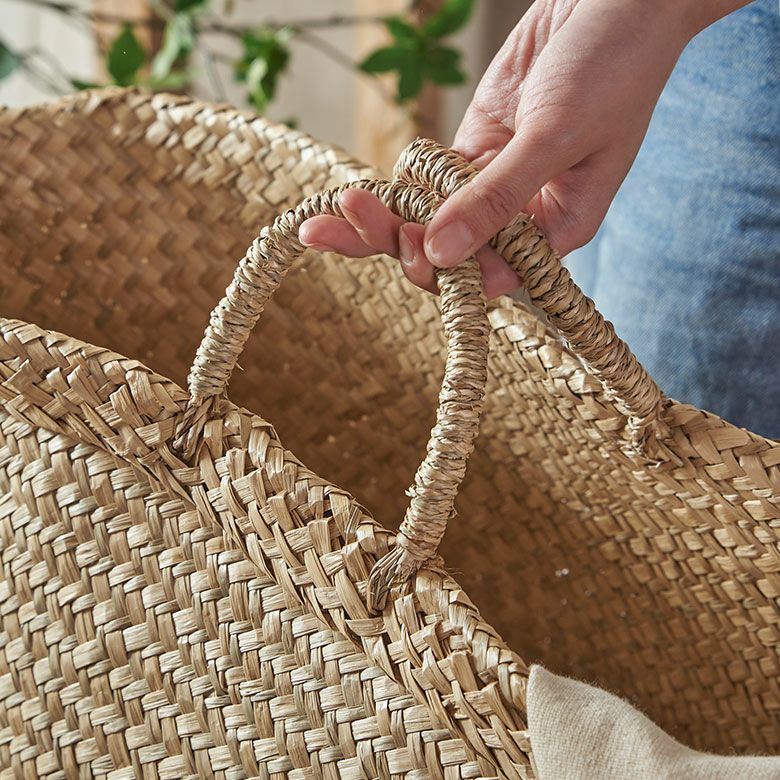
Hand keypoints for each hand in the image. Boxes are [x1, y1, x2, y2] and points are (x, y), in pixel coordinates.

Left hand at [299, 0, 738, 297]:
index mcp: (553, 231)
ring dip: (378, 224)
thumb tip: (441, 254)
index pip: (490, 276)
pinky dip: (389, 191)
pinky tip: (350, 196)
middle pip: (447, 254)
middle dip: (397, 245)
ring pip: (426, 223)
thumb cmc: (613, 69)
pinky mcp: (469, 151)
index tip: (411, 245)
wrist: (615, 2)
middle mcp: (519, 219)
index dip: (447, 271)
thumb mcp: (556, 137)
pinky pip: (421, 184)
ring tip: (323, 221)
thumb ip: (498, 197)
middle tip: (354, 218)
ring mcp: (489, 185)